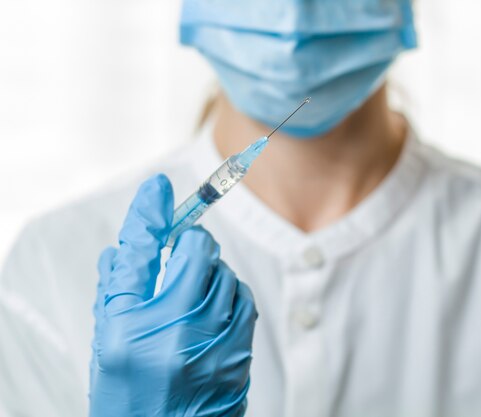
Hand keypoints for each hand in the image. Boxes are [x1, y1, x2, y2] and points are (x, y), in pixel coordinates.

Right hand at [89, 174, 256, 416]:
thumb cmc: (130, 395)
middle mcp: (175, 333)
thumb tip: (124, 248)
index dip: (150, 214)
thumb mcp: (108, 342)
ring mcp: (215, 344)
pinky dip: (230, 297)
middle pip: (200, 253)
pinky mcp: (241, 355)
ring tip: (194, 295)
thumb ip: (116, 291)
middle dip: (192, 247)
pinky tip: (215, 312)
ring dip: (212, 273)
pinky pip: (244, 304)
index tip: (159, 187)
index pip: (141, 253)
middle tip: (180, 258)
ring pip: (227, 275)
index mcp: (130, 328)